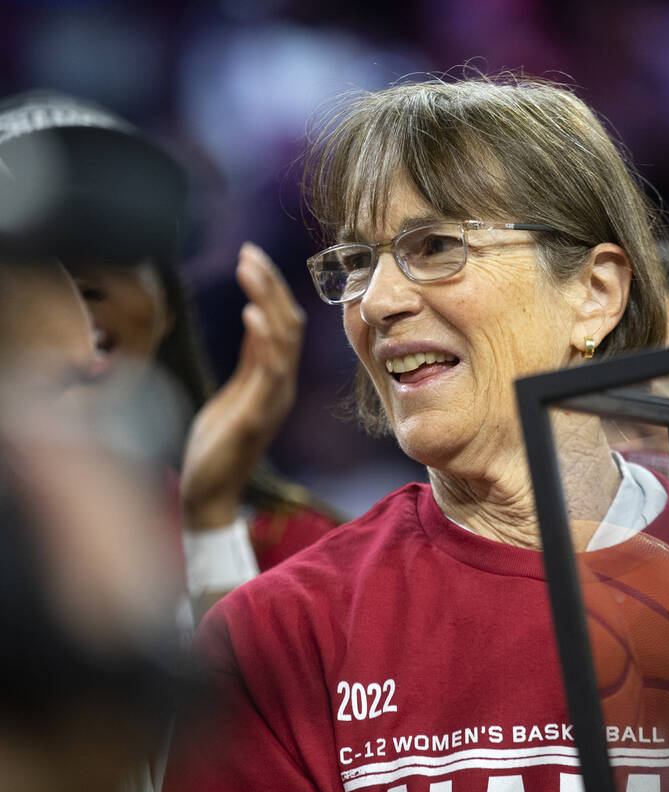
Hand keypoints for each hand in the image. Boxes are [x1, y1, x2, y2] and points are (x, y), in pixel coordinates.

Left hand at [179, 243, 305, 529]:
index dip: (271, 288)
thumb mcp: (236, 390)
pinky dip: (264, 341)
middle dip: (270, 286)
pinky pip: (269, 373)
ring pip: (283, 342)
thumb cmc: (219, 444)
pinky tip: (253, 315)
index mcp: (276, 379)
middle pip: (289, 325)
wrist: (209, 492)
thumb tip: (257, 317)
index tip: (252, 255)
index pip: (284, 324)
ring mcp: (272, 401)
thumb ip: (251, 358)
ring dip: (267, 302)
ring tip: (249, 269)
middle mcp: (281, 386)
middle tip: (249, 252)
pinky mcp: (256, 416)